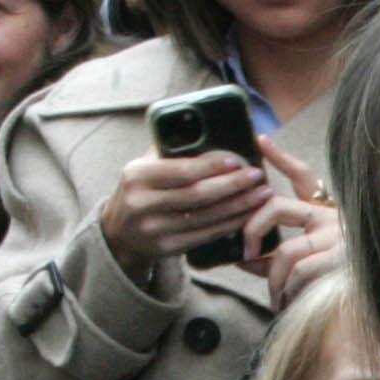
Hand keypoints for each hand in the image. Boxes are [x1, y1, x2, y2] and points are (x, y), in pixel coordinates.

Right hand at [100, 144, 266, 279]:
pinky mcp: (167, 248)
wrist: (118, 232)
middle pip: (198, 195)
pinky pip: (206, 235)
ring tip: (261, 195)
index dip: (212, 166)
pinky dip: (230, 225)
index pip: (181, 171)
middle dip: (233, 185)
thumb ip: (170, 152)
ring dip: (239, 206)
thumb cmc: (140, 190)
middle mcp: (143, 203)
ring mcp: (155, 229)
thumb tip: (208, 131)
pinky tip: (247, 215)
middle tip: (257, 176)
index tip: (237, 160)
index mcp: (138, 176)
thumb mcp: (143, 167)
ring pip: (206, 217)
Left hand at [249, 137, 343, 306]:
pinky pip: (302, 271)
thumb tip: (242, 260)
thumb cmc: (338, 284)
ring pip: (287, 251)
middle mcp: (332, 218)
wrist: (378, 304)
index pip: (303, 176)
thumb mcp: (303, 267)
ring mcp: (338, 238)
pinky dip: (290, 289)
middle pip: (278, 207)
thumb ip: (272, 261)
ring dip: (273, 278)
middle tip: (244, 252)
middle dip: (252, 228)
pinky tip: (289, 302)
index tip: (260, 140)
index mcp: (326, 214)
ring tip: (273, 297)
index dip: (280, 157)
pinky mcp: (343, 259)